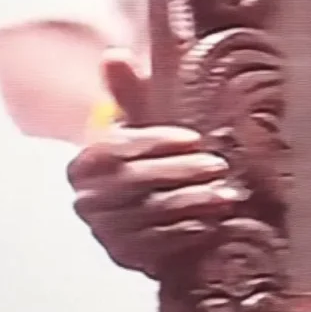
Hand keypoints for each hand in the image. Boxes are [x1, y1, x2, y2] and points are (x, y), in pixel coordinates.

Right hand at [66, 52, 244, 276]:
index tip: (194, 138)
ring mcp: (103, 231)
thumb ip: (130, 90)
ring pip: (147, 215)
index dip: (156, 142)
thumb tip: (115, 55)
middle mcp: (86, 199)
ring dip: (190, 205)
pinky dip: (184, 234)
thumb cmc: (149, 152)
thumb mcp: (143, 121)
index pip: (115, 149)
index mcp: (84, 163)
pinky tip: (211, 224)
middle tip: (219, 165)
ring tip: (225, 195)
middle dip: (180, 173)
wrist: (146, 198)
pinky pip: (154, 247)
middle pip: (133, 183)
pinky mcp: (124, 256)